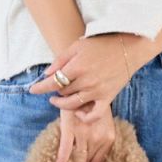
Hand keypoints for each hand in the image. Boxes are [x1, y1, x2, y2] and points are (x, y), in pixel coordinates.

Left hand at [28, 33, 142, 123]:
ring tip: (58, 99)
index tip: (32, 90)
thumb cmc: (102, 44)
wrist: (128, 47)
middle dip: (55, 90)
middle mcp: (86, 81)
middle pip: (62, 93)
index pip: (53, 82)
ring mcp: (97, 91)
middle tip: (54, 87)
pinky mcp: (108, 97)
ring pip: (72, 104)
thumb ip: (61, 60)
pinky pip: (94, 114)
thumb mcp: (77, 46)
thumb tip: (47, 74)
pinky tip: (78, 112)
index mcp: (77, 67)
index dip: (40, 88)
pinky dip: (84, 117)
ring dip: (62, 103)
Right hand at [55, 107, 116, 161]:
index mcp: (109, 137)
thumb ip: (101, 137)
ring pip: (78, 159)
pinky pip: (66, 149)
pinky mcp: (70, 129)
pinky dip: (62, 159)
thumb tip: (92, 155)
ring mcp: (84, 135)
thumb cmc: (93, 104)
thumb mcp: (104, 121)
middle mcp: (99, 138)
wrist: (83, 85)